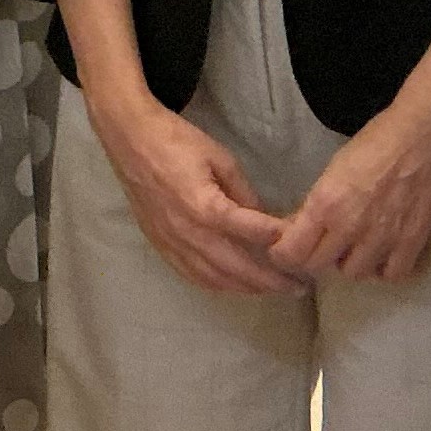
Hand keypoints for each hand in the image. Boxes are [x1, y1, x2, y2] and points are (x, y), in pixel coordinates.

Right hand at [85, 88, 298, 296]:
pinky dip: (217, 285)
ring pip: (214, 280)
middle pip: (236, 268)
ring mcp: (173, 244)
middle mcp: (189, 234)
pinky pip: (192, 276)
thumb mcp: (220, 157)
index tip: (299, 246)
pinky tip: (232, 285)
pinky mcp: (161, 247)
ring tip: (271, 290)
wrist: (130, 141)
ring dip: (245, 288)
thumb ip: (242, 192)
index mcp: (206, 208)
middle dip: (269, 281)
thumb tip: (262, 220)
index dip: (277, 240)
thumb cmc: (177, 142)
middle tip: (296, 286)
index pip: (250, 232)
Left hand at [267, 95, 430, 282]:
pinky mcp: (411, 243)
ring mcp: (382, 239)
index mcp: (325, 204)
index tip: (289, 246)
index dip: (285, 252)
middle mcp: (350, 227)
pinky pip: (389, 275)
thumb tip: (297, 228)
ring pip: (353, 273)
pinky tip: (382, 251)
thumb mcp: (333, 168)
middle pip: (318, 266)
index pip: (292, 252)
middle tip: (323, 240)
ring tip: (355, 242)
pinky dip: (382, 268)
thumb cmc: (375, 140)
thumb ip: (315, 204)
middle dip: (315, 255)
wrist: (424, 133)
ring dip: (349, 260)